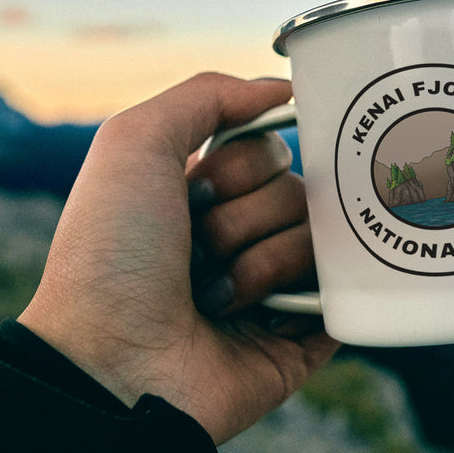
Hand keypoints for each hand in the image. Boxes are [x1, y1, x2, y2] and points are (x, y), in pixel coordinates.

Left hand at [18, 73, 338, 444]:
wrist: (111, 365)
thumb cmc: (111, 254)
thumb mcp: (134, 141)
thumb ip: (208, 93)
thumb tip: (286, 87)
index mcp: (209, 193)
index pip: (272, 149)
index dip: (240, 165)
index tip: (194, 190)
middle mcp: (245, 234)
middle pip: (301, 189)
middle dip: (245, 216)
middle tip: (198, 250)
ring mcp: (277, 286)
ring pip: (321, 237)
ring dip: (259, 263)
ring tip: (213, 297)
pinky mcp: (304, 334)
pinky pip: (343, 292)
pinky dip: (299, 298)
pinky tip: (260, 317)